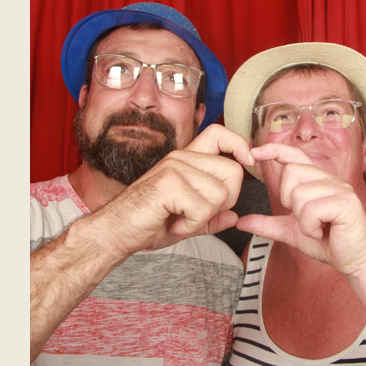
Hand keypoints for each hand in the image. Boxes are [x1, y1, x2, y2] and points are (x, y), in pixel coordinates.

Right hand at [96, 123, 255, 260]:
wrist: (116, 232)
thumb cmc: (147, 223)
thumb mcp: (187, 221)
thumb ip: (211, 218)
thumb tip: (234, 217)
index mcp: (186, 160)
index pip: (220, 133)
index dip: (239, 145)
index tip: (248, 162)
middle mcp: (181, 158)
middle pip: (233, 171)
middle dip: (226, 201)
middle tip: (198, 214)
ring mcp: (174, 168)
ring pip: (221, 194)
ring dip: (205, 217)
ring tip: (181, 220)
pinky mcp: (168, 184)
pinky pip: (203, 209)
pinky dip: (192, 226)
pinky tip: (174, 225)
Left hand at [242, 144, 365, 277]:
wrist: (355, 262)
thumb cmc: (329, 244)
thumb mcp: (292, 232)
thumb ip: (269, 225)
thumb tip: (241, 222)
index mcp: (319, 180)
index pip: (294, 155)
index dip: (273, 150)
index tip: (254, 153)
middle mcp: (331, 179)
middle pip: (291, 173)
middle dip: (288, 201)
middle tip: (304, 219)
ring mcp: (340, 189)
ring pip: (299, 194)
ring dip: (302, 220)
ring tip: (316, 228)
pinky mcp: (346, 203)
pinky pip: (311, 209)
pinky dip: (311, 227)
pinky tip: (322, 232)